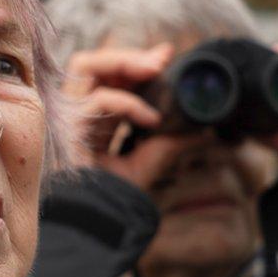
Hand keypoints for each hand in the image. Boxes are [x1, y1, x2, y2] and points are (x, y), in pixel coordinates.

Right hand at [63, 43, 202, 189]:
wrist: (102, 222)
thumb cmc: (119, 195)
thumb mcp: (154, 160)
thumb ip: (177, 141)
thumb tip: (210, 129)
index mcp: (93, 118)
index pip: (108, 76)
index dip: (135, 61)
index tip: (167, 54)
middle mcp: (77, 112)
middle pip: (93, 63)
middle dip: (129, 55)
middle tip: (162, 59)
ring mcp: (68, 117)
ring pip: (84, 66)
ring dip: (122, 62)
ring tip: (154, 69)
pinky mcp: (67, 128)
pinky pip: (97, 100)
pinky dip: (128, 103)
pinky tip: (151, 119)